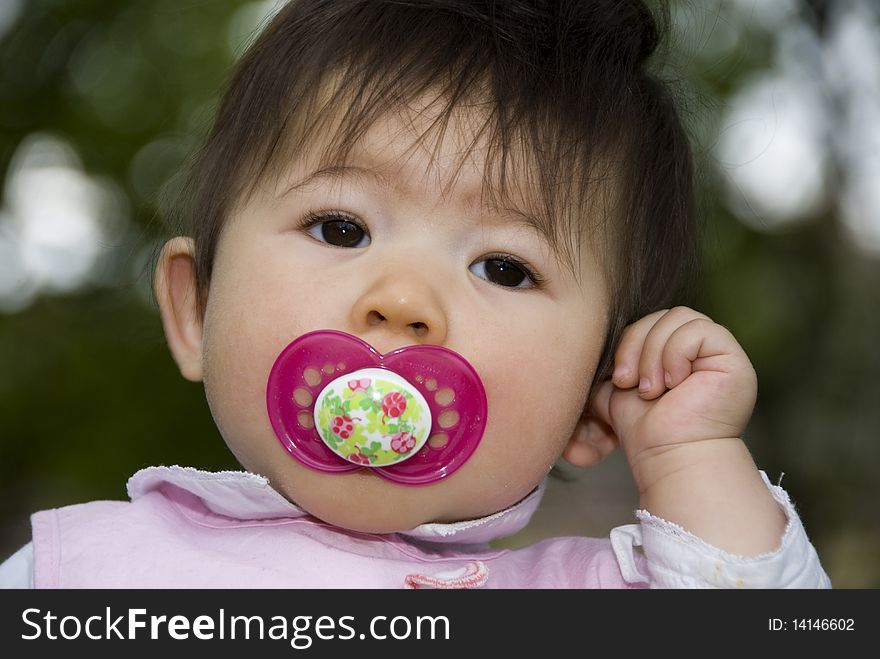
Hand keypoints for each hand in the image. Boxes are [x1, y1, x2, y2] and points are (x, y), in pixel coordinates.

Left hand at [589, 306, 757, 489]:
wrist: (668, 456)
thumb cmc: (647, 430)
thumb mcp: (618, 389)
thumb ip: (611, 365)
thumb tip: (589, 348)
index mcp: (678, 353)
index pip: (650, 320)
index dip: (629, 341)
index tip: (619, 379)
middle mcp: (702, 350)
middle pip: (663, 314)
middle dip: (637, 345)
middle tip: (631, 383)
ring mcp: (719, 353)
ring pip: (679, 317)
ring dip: (655, 354)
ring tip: (652, 389)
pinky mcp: (733, 359)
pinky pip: (699, 329)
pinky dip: (676, 354)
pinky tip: (674, 384)